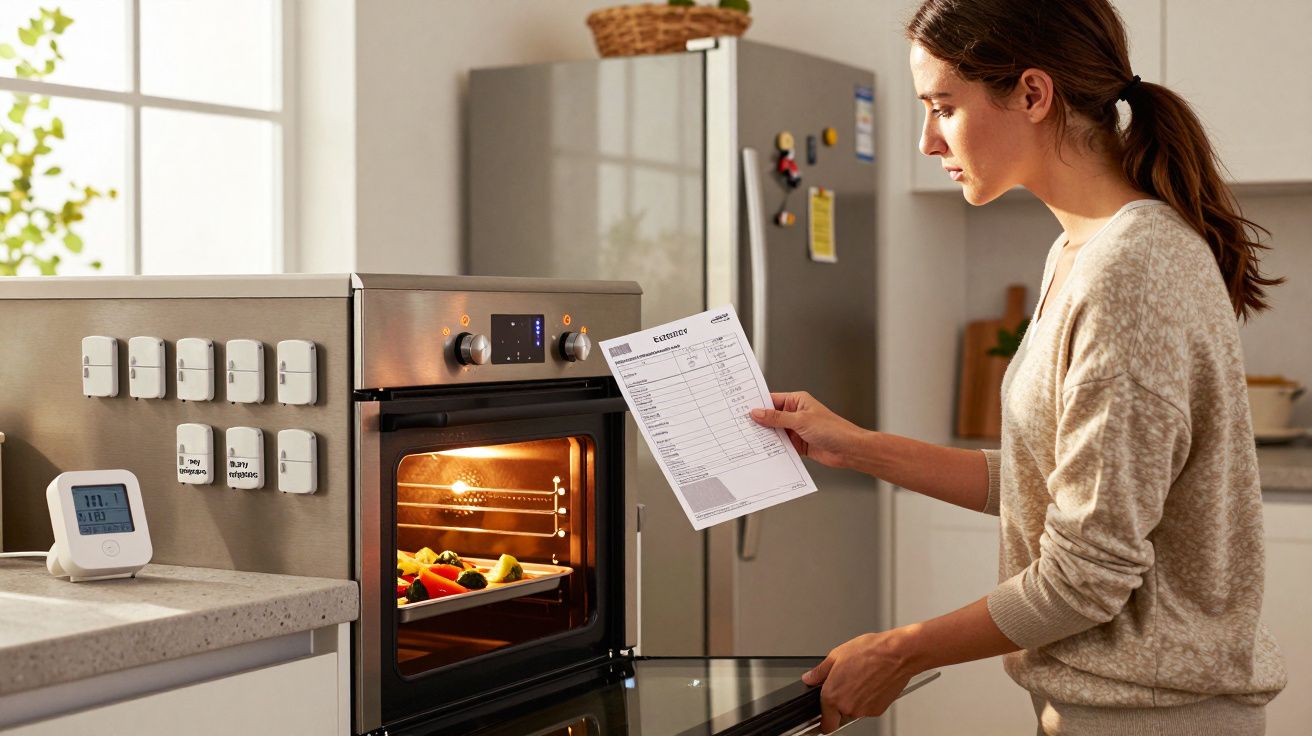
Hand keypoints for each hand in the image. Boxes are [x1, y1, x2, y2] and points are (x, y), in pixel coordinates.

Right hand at [749, 391, 865, 467]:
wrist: (849, 450)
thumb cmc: (833, 429)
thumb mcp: (801, 421)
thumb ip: (776, 418)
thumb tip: (757, 413)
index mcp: (797, 401)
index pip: (772, 400)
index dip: (757, 405)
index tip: (742, 410)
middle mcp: (796, 414)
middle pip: (771, 417)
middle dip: (759, 423)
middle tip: (741, 427)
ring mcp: (796, 430)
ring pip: (775, 432)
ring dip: (766, 437)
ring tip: (749, 440)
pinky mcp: (798, 444)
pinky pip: (781, 445)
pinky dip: (773, 448)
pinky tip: (763, 451)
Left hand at [802, 630, 919, 732]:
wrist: (898, 654)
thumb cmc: (870, 652)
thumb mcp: (837, 655)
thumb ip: (820, 672)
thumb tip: (809, 678)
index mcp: (832, 695)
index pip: (825, 723)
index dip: (825, 719)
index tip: (825, 715)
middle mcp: (847, 707)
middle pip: (840, 715)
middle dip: (841, 703)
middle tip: (847, 684)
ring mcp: (864, 711)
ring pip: (855, 711)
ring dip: (855, 700)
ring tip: (862, 678)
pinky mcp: (878, 710)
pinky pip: (868, 708)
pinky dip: (869, 699)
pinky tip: (872, 683)